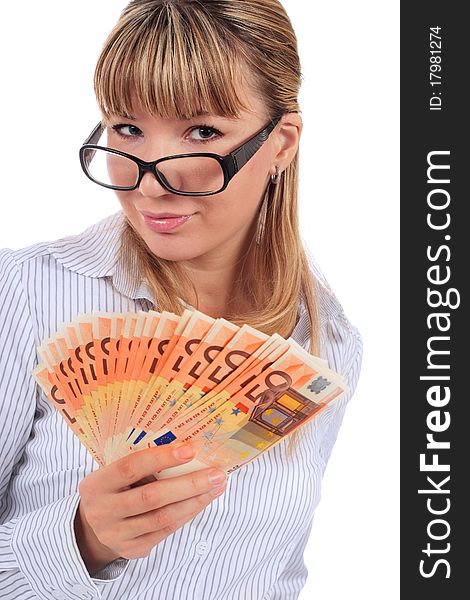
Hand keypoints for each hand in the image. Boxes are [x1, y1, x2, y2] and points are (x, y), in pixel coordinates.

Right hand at [74, 443, 226, 572]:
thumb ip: (139, 464)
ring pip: (163, 518)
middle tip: (216, 473)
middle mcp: (103, 511)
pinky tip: (202, 500)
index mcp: (96, 484)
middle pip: (151, 497)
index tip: (190, 449)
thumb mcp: (113, 473)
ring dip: (195, 501)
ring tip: (217, 486)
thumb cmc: (112, 489)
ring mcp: (117, 534)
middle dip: (188, 484)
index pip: (130, 468)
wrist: (91, 528)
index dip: (161, 458)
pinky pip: (166, 531)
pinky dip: (187, 513)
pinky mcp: (133, 549)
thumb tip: (185, 449)